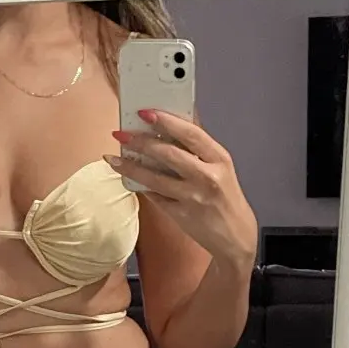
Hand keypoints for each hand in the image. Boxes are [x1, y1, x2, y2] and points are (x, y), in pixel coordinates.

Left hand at [110, 110, 257, 267]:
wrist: (235, 235)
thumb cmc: (225, 196)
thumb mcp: (220, 167)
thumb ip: (198, 147)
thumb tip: (172, 122)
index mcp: (219, 158)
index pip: (190, 133)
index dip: (166, 121)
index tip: (145, 112)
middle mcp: (207, 176)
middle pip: (169, 154)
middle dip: (141, 142)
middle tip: (121, 134)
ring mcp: (193, 197)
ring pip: (155, 178)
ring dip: (131, 167)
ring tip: (113, 158)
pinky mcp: (181, 215)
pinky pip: (155, 197)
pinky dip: (141, 186)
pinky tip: (127, 178)